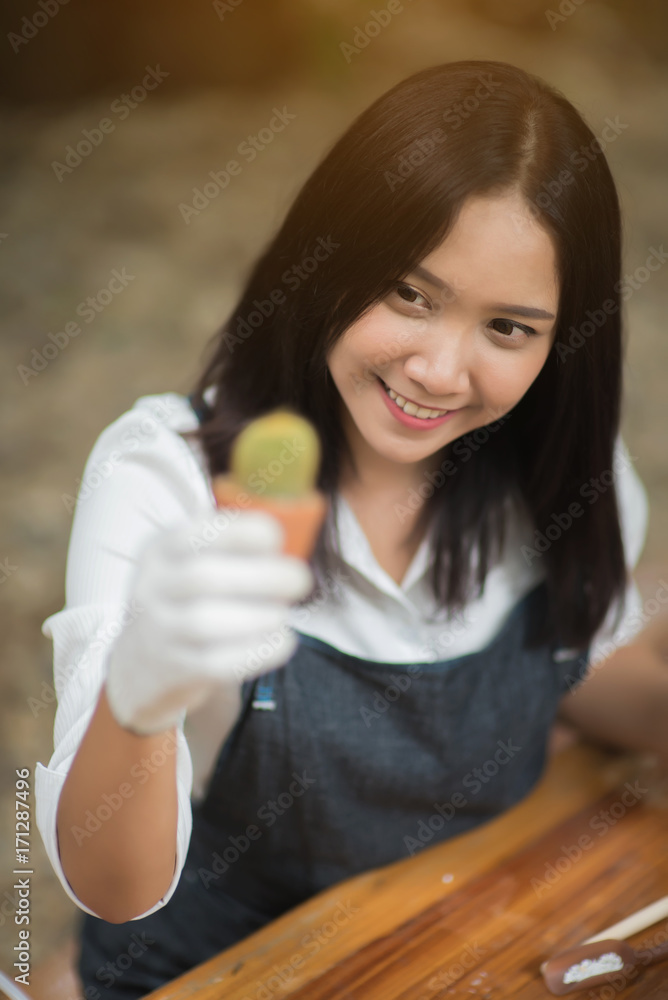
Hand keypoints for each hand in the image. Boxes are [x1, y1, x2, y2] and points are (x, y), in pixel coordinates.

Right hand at [104, 510, 313, 734]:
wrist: (140, 663)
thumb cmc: (186, 600)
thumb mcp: (190, 562)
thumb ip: (231, 547)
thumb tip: (290, 537)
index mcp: (161, 550)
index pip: (197, 533)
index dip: (242, 532)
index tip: (276, 538)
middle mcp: (153, 587)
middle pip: (204, 576)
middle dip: (262, 576)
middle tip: (301, 580)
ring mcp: (159, 631)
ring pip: (205, 622)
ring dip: (259, 616)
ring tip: (283, 614)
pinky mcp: (175, 670)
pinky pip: (217, 663)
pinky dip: (257, 652)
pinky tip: (282, 641)